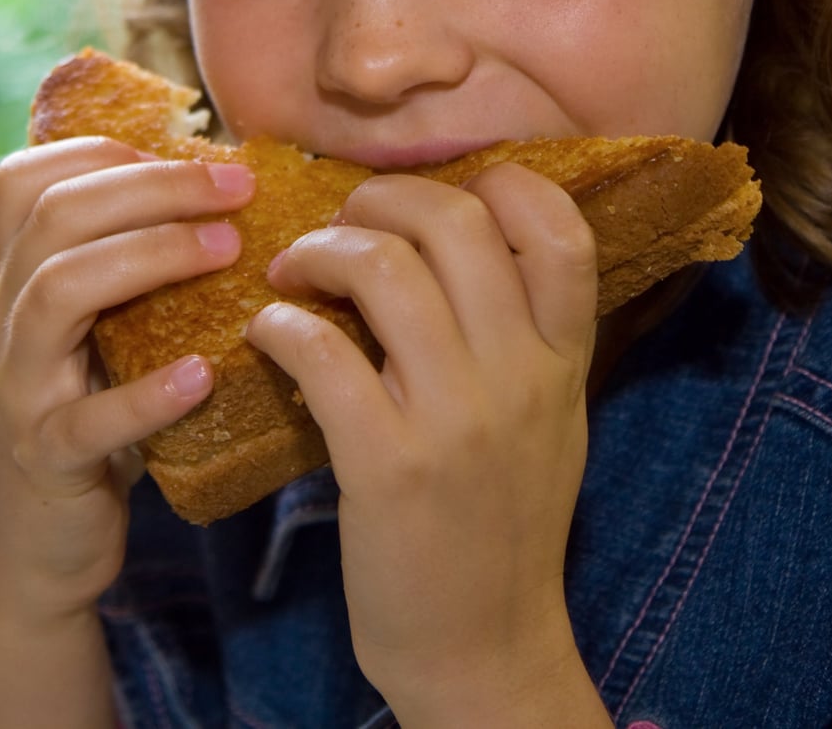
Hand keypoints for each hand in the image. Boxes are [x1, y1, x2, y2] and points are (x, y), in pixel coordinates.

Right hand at [0, 137, 253, 620]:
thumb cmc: (90, 415)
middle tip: (237, 189)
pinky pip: (88, 421)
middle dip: (152, 188)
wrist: (41, 543)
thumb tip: (220, 189)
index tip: (190, 148)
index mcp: (15, 280)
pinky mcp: (46, 458)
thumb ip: (125, 267)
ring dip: (148, 258)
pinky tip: (203, 375)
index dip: (103, 150)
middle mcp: (3, 320)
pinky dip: (147, 395)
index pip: (24, 180)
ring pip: (56, 292)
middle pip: (54, 219)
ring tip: (227, 251)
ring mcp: (17, 388)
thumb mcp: (94, 331)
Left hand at [244, 163, 609, 724]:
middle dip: (380, 201)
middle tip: (341, 228)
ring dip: (319, 252)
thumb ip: (519, 336)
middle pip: (456, 221)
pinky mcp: (388, 465)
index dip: (494, 181)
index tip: (432, 196)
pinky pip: (322, 352)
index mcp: (563, 360)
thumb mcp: (546, 421)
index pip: (557, 227)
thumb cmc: (499, 526)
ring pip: (384, 269)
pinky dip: (278, 325)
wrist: (484, 650)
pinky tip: (267, 336)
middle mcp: (521, 376)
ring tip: (293, 276)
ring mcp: (457, 419)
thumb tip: (449, 241)